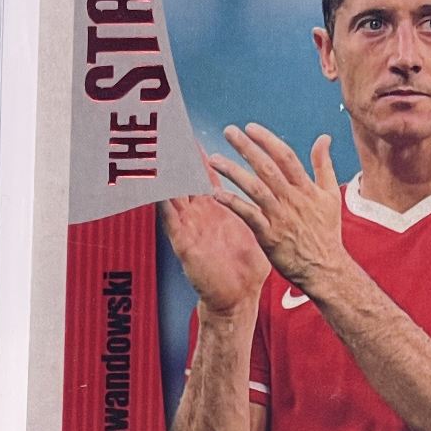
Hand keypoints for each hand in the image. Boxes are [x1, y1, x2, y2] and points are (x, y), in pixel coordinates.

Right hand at [160, 147, 269, 315]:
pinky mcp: (186, 246)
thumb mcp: (255, 227)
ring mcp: (191, 229)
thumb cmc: (246, 267)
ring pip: (173, 196)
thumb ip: (259, 205)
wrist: (239, 298)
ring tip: (156, 154)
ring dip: (165, 176)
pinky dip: (163, 207)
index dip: (198, 153)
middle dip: (176, 157)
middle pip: (184, 179)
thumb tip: (274, 187)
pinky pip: (171, 223)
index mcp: (217, 209)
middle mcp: (200, 215)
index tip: (190, 131)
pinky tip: (156, 191)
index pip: (205, 175)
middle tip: (165, 132)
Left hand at [209, 123, 345, 291]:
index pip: (285, 157)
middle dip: (246, 148)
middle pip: (267, 168)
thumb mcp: (331, 195)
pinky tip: (217, 194)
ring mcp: (280, 217)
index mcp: (306, 188)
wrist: (325, 268)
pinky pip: (248, 216)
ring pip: (255, 189)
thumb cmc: (327, 232)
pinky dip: (233, 203)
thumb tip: (324, 138)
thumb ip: (324, 165)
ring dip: (233, 172)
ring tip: (214, 160)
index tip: (250, 127)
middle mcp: (292, 199)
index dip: (267, 140)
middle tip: (229, 132)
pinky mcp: (269, 236)